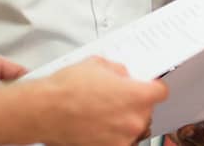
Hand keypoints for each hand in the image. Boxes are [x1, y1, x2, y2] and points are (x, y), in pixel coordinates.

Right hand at [42, 56, 168, 145]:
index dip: (152, 87)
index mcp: (138, 96)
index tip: (147, 88)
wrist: (43, 111)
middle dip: (133, 104)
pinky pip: (117, 141)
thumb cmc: (67, 89)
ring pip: (131, 128)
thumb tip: (124, 76)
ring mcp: (121, 139)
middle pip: (145, 111)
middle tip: (114, 99)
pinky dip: (109, 135)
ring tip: (101, 113)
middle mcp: (134, 120)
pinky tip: (95, 125)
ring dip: (121, 121)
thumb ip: (119, 71)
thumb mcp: (99, 65)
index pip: (161, 92)